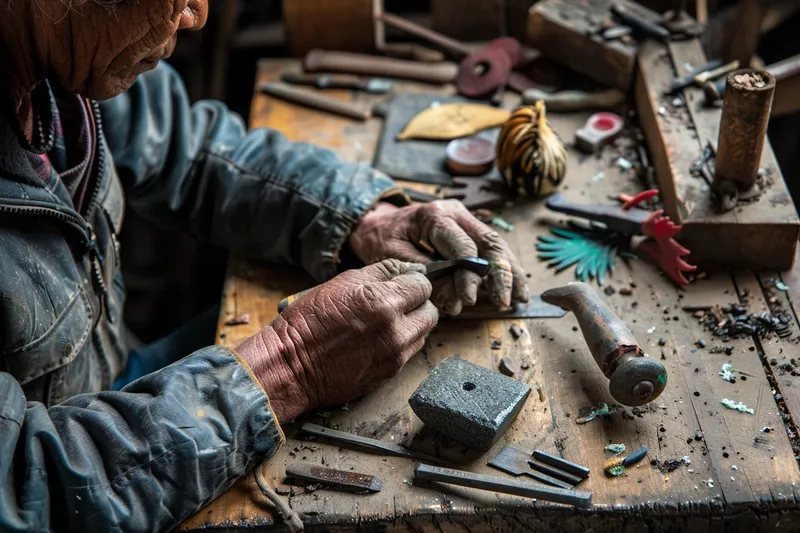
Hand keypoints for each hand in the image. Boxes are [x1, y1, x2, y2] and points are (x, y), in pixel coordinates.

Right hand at [235, 259, 437, 422]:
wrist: (291, 365)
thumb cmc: (310, 321)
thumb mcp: (343, 282)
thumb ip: (382, 272)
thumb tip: (410, 269)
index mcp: (383, 301)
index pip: (423, 286)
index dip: (414, 283)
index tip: (403, 285)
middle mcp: (395, 329)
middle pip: (431, 311)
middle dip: (418, 304)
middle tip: (398, 303)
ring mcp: (395, 354)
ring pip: (424, 333)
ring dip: (412, 325)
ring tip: (387, 322)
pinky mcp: (391, 373)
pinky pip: (410, 352)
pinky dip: (402, 343)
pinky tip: (380, 339)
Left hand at [348, 200, 529, 314]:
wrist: (376, 222)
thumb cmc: (381, 238)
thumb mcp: (394, 257)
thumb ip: (426, 277)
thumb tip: (454, 301)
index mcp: (436, 216)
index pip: (463, 249)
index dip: (469, 278)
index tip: (469, 301)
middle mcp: (456, 213)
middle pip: (489, 243)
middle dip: (501, 275)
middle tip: (505, 301)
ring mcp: (465, 219)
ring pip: (496, 245)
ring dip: (511, 272)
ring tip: (520, 297)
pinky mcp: (468, 229)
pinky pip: (490, 248)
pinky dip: (504, 269)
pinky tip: (514, 288)